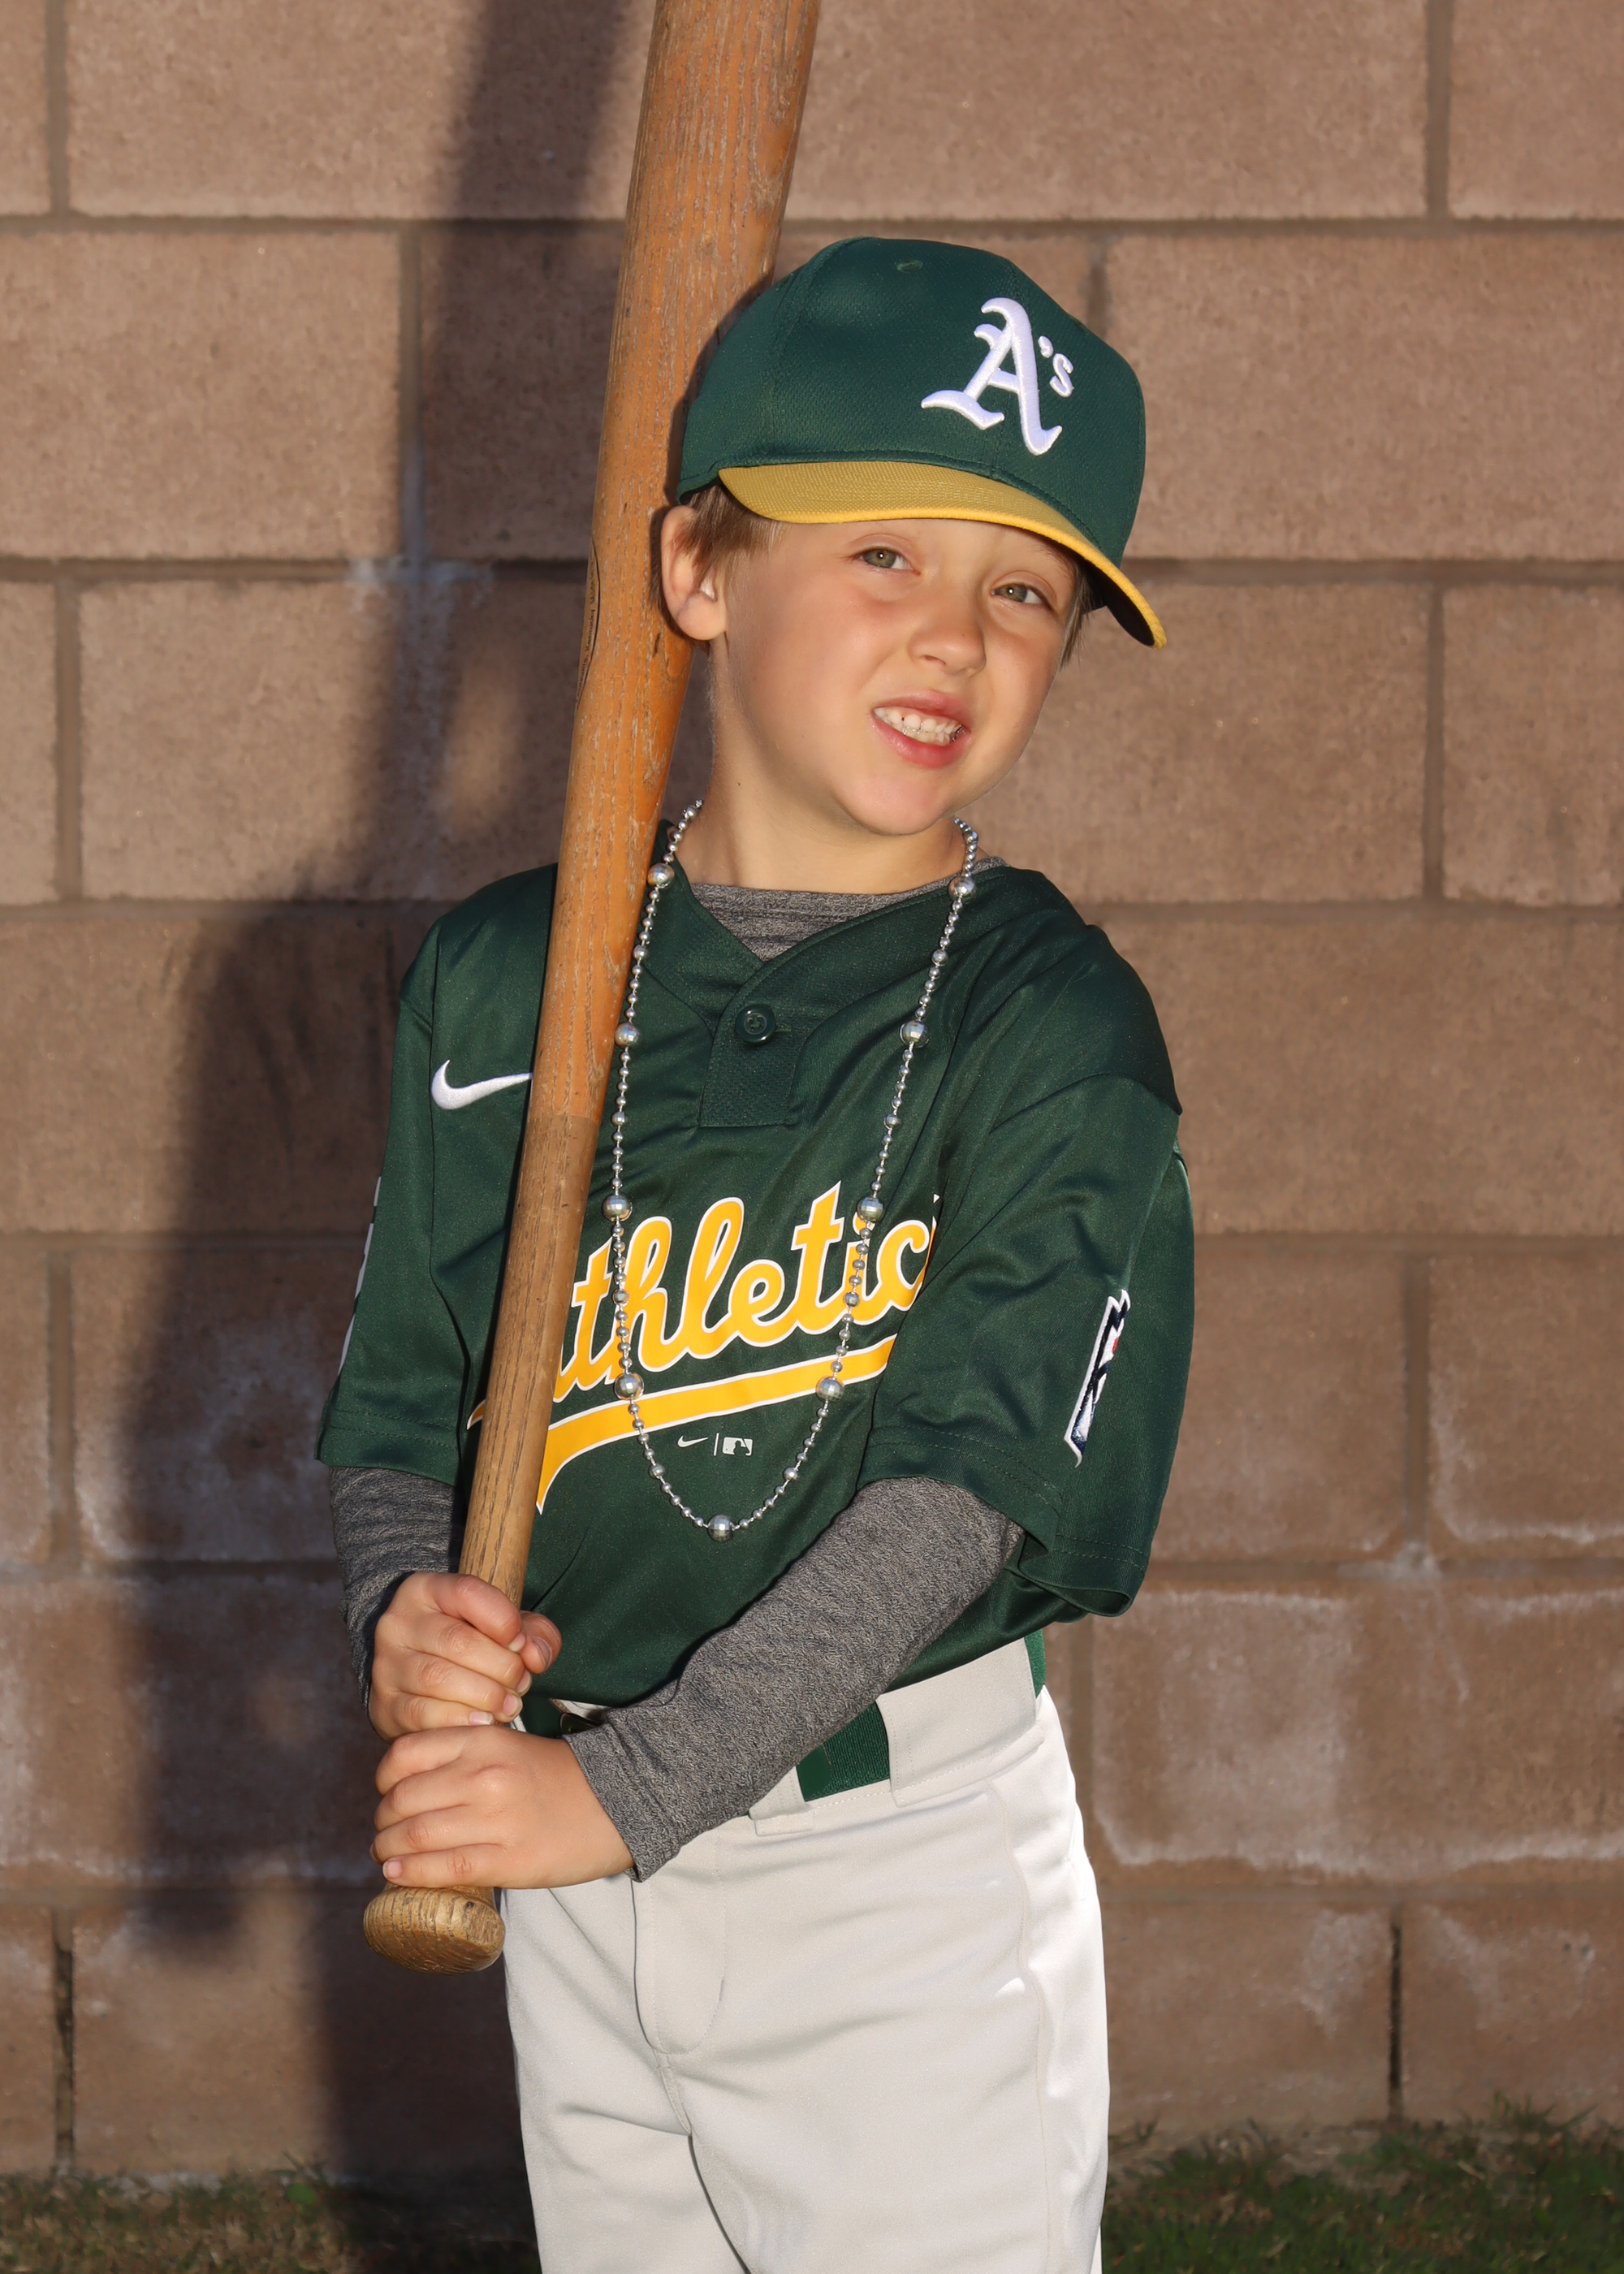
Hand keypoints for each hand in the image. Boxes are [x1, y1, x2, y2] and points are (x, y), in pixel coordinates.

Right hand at [369, 1572, 560, 1740]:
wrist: (421, 1682)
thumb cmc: (471, 1647)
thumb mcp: (504, 1627)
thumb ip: (534, 1633)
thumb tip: (536, 1655)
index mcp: (425, 1590)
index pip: (467, 1592)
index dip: (504, 1620)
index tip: (520, 1643)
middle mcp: (398, 1623)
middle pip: (457, 1641)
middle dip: (501, 1666)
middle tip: (520, 1682)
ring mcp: (386, 1665)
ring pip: (439, 1678)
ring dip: (485, 1696)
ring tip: (508, 1704)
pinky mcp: (386, 1705)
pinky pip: (423, 1714)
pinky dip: (461, 1721)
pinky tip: (483, 1722)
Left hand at [373, 1726, 633, 1889]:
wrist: (617, 1803)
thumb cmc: (557, 1776)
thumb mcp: (509, 1746)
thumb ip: (466, 1755)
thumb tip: (414, 1781)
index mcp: (483, 1741)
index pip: (404, 1755)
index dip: (382, 1778)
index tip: (384, 1792)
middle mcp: (483, 1776)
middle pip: (402, 1799)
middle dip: (382, 1820)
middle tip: (384, 1831)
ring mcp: (495, 1819)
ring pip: (415, 1835)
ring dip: (387, 1849)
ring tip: (386, 1855)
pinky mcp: (508, 1860)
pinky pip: (444, 1868)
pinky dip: (409, 1874)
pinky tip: (395, 1875)